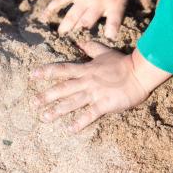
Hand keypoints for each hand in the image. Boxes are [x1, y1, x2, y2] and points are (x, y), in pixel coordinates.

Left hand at [31, 42, 170, 132]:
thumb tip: (80, 42)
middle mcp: (86, 81)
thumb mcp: (105, 52)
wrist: (140, 73)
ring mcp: (95, 93)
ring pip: (72, 102)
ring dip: (57, 110)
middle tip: (32, 103)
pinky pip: (89, 114)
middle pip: (62, 88)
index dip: (46, 72)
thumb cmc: (123, 62)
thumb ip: (91, 47)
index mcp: (85, 69)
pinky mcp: (104, 104)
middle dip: (46, 95)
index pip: (62, 69)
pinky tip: (69, 130)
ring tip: (44, 118)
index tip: (32, 75)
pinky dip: (79, 122)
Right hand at [41, 0, 152, 39]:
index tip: (108, 39)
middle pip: (87, 23)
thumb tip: (150, 7)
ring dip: (66, 26)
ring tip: (61, 33)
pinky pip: (60, 0)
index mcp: (114, 4)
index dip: (111, 33)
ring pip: (72, 15)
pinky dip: (52, 7)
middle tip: (77, 38)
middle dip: (82, 31)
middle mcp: (97, 5)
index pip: (114, 24)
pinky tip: (45, 16)